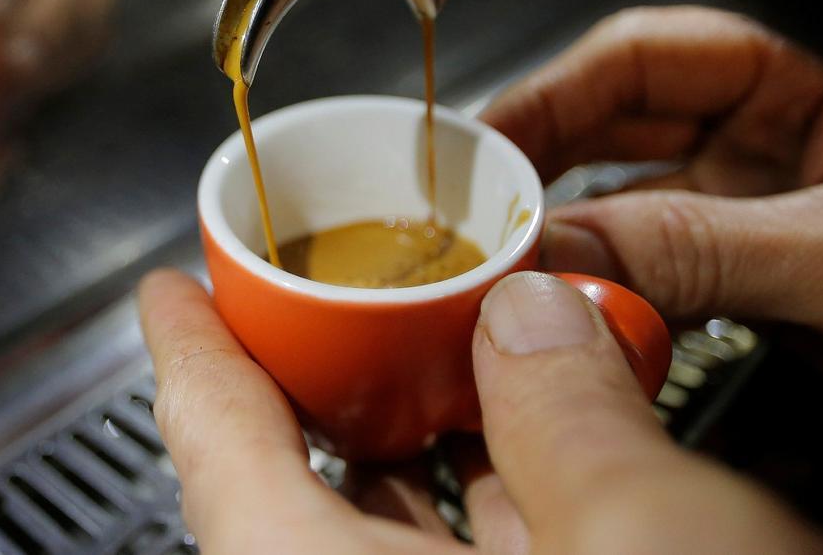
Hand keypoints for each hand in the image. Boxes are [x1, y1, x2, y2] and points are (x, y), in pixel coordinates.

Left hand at [137, 269, 822, 552]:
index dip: (189, 353)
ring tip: (433, 354)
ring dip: (409, 444)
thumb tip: (534, 318)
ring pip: (377, 540)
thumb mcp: (653, 546)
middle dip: (320, 384)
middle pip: (294, 488)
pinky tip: (517, 459)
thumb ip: (575, 418)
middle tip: (336, 303)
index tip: (169, 294)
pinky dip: (475, 511)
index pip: (211, 447)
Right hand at [481, 6, 822, 326]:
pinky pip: (651, 285)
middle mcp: (763, 139)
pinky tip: (575, 326)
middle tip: (471, 220)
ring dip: (566, 253)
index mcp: (800, 80)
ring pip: (621, 218)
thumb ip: (697, 246)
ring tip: (514, 281)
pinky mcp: (745, 288)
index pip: (637, 58)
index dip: (545, 99)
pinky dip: (606, 305)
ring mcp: (749, 214)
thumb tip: (563, 253)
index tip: (481, 151)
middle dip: (537, 178)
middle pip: (610, 136)